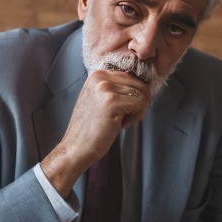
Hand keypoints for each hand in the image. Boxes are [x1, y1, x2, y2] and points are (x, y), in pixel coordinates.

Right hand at [41, 70, 150, 197]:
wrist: (76, 147)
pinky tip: (121, 125)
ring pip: (142, 94)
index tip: (126, 110)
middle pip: (139, 84)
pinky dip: (137, 117)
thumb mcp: (100, 98)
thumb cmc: (91, 127)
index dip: (135, 95)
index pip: (132, 76)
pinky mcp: (111, 101)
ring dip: (138, 111)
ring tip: (122, 121)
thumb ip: (116, 88)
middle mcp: (100, 76)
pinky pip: (140, 104)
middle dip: (140, 103)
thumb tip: (144, 85)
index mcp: (98, 74)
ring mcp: (104, 88)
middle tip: (127, 118)